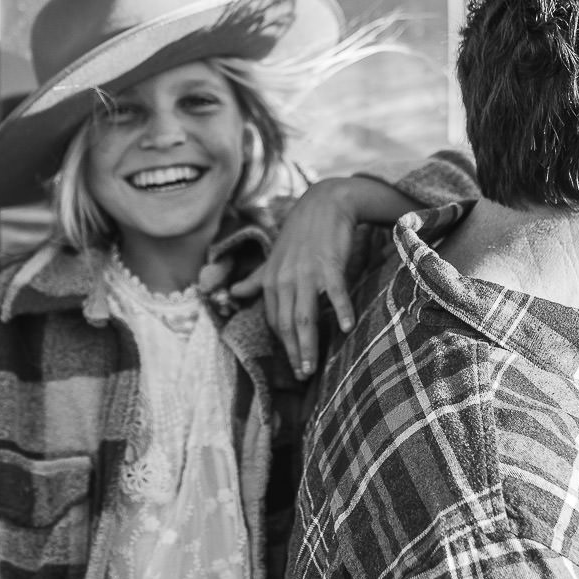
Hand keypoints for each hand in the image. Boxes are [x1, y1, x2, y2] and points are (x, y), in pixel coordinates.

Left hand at [230, 179, 363, 377]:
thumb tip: (232, 292)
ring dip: (308, 344)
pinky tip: (346, 328)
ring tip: (313, 367)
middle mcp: (285, 279)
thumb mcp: (274, 256)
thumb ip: (256, 277)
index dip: (282, 346)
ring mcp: (307, 273)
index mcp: (271, 280)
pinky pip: (334, 292)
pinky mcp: (329, 265)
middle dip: (293, 353)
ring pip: (304, 316)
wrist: (324, 203)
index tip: (292, 366)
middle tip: (302, 375)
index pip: (273, 321)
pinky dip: (340, 310)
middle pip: (286, 324)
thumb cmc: (301, 233)